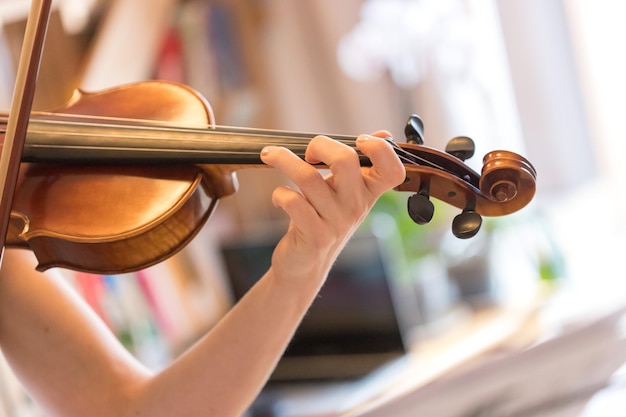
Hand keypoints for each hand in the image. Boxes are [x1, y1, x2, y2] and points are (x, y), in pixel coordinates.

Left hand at [260, 132, 404, 289]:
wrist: (305, 264)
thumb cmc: (324, 220)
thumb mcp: (345, 192)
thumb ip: (361, 164)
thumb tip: (385, 134)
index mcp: (368, 192)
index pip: (392, 170)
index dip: (380, 149)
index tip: (358, 140)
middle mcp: (356, 206)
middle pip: (345, 160)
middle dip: (320, 144)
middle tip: (308, 152)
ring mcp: (336, 222)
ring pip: (309, 177)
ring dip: (284, 160)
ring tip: (269, 155)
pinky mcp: (314, 235)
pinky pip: (293, 202)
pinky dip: (280, 193)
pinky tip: (279, 196)